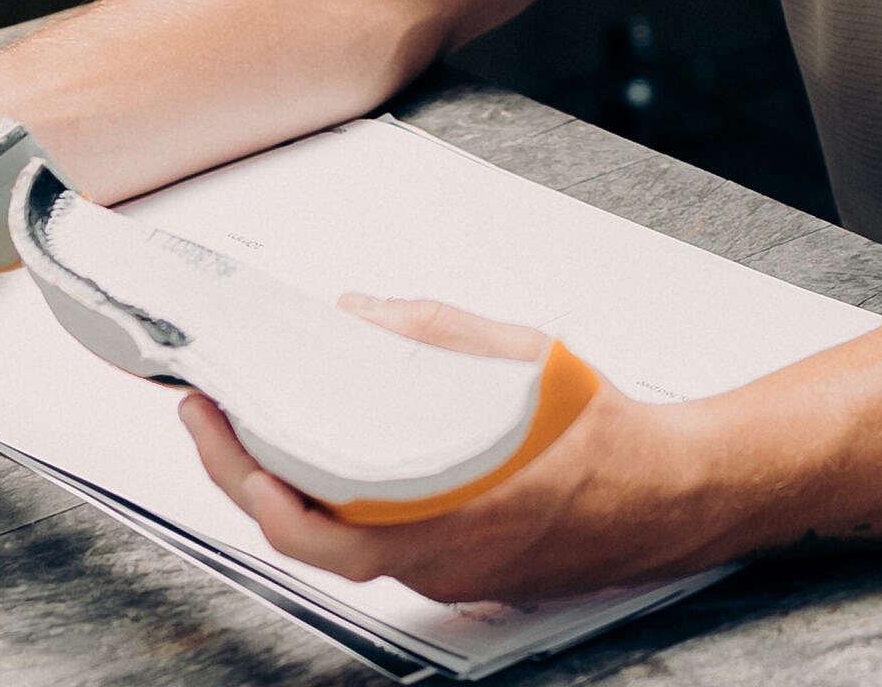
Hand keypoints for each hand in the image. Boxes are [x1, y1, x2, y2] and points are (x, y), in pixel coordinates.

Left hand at [181, 295, 717, 602]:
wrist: (672, 494)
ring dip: (289, 487)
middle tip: (208, 413)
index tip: (209, 420)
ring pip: (338, 541)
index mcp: (433, 520)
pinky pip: (379, 540)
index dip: (239, 475)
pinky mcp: (460, 565)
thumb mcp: (519, 359)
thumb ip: (433, 332)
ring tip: (258, 425)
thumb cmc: (605, 439)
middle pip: (304, 535)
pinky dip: (340, 498)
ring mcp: (443, 570)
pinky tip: (334, 453)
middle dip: (242, 472)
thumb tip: (359, 311)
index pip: (303, 527)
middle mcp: (428, 560)